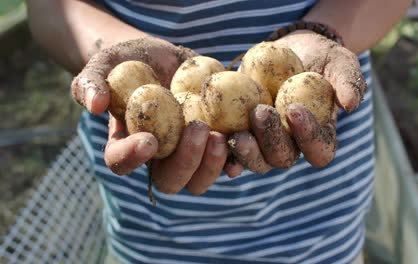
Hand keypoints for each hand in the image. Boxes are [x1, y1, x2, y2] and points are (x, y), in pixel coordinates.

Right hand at [72, 38, 228, 195]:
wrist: (160, 58)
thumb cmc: (127, 61)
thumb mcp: (104, 64)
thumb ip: (91, 82)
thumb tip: (96, 105)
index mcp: (127, 143)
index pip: (121, 162)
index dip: (133, 157)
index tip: (149, 140)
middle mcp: (158, 157)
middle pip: (169, 181)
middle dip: (185, 162)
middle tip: (199, 130)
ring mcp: (186, 153)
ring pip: (199, 179)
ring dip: (212, 164)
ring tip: (222, 135)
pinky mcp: (211, 143)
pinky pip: (226, 161)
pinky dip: (236, 157)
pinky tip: (244, 140)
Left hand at [228, 32, 366, 174]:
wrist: (290, 51)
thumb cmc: (321, 58)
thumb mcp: (340, 62)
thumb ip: (348, 81)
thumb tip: (350, 104)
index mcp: (319, 134)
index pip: (319, 149)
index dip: (309, 136)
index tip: (295, 109)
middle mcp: (292, 144)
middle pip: (283, 159)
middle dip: (271, 141)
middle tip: (261, 112)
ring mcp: (265, 141)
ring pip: (257, 160)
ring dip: (246, 151)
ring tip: (238, 133)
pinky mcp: (243, 131)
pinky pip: (232, 149)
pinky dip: (224, 150)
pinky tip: (216, 140)